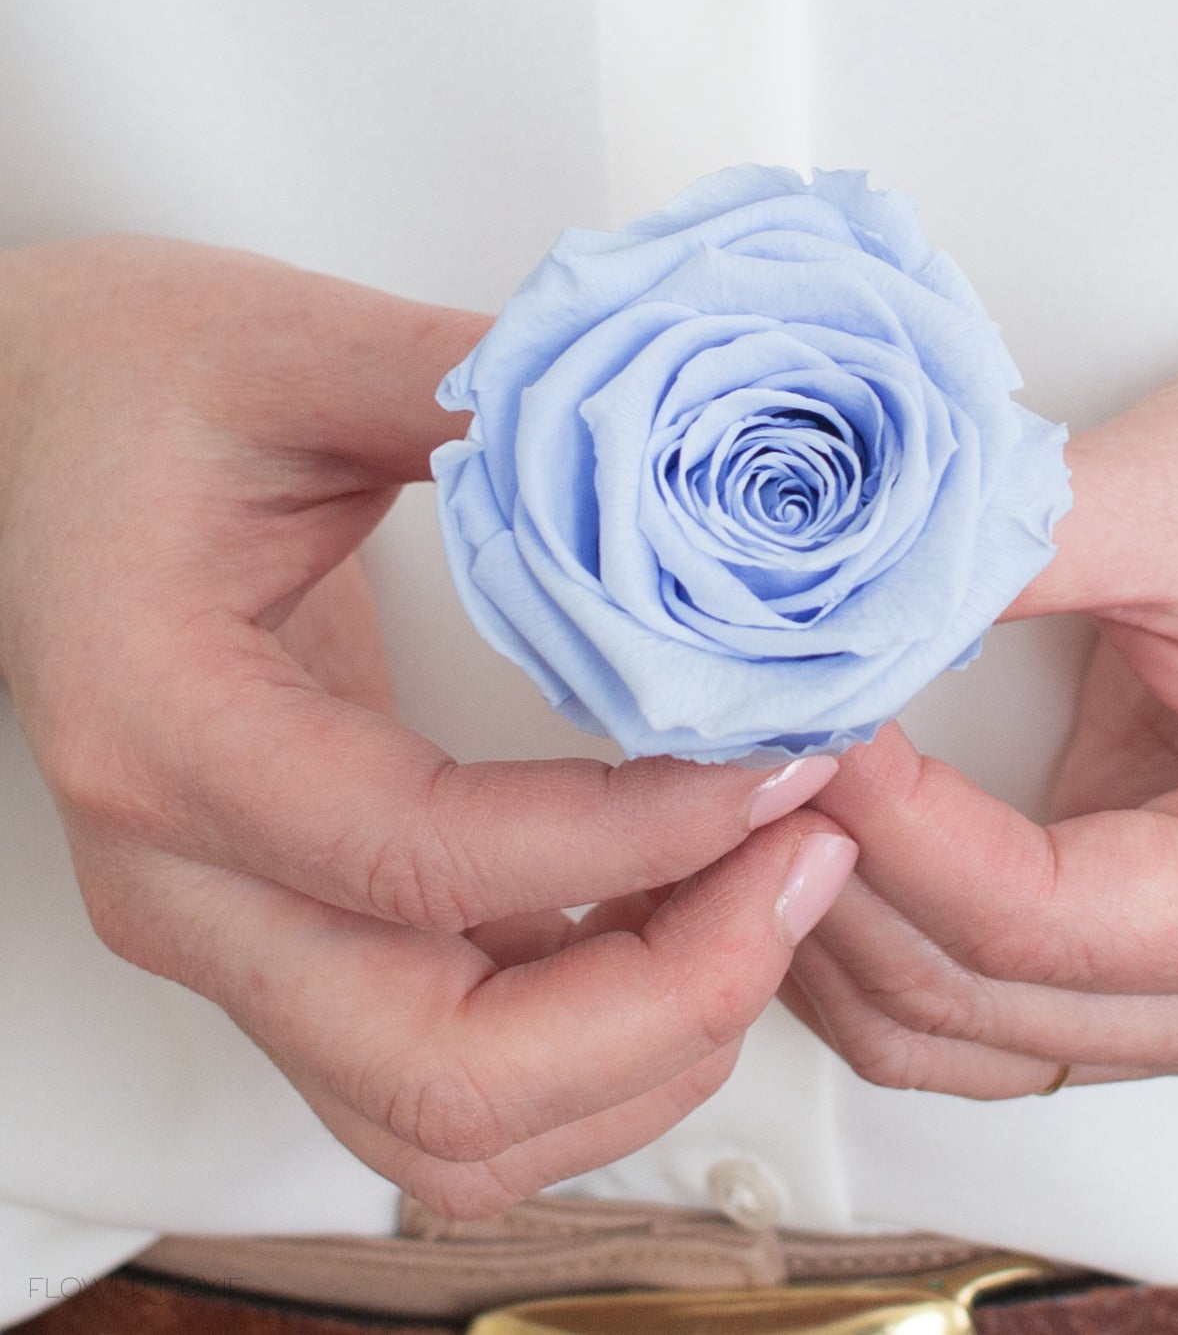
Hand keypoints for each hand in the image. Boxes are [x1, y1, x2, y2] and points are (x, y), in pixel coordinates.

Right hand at [0, 238, 853, 1213]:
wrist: (24, 437)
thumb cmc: (126, 392)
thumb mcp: (291, 348)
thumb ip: (472, 389)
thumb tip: (674, 435)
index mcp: (164, 729)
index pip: (421, 860)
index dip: (634, 839)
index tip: (782, 764)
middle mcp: (185, 883)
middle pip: (440, 1070)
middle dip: (669, 997)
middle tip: (803, 861)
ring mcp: (234, 935)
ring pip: (451, 1125)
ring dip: (645, 1048)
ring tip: (766, 896)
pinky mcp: (292, 941)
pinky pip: (457, 1077)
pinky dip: (602, 1044)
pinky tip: (689, 916)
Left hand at [783, 307, 1177, 1096]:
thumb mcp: (1175, 490)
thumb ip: (989, 555)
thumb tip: (818, 616)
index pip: (1027, 918)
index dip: (875, 824)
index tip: (788, 725)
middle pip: (979, 1002)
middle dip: (827, 884)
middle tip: (736, 760)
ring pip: (959, 1037)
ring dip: (833, 934)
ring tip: (751, 804)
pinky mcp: (1164, 971)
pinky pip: (978, 1008)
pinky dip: (878, 942)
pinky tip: (815, 847)